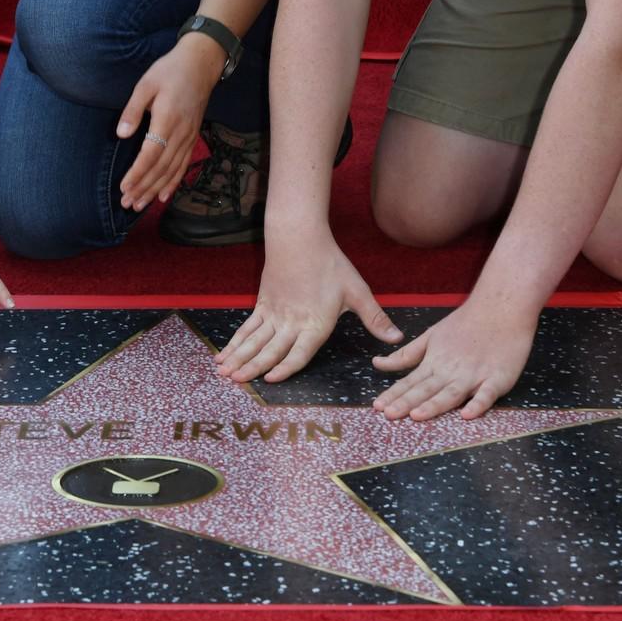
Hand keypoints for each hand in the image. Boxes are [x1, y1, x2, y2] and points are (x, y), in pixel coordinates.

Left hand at [116, 33, 226, 212]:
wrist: (201, 64)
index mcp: (167, 119)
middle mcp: (181, 133)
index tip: (124, 186)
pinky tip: (163, 197)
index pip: (151, 154)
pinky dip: (172, 184)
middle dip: (143, 188)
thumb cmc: (170, 71)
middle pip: (161, 168)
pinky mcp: (192, 139)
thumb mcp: (146, 84)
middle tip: (127, 203)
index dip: (138, 173)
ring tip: (139, 205)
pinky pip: (182, 166)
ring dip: (155, 190)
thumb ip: (133, 110)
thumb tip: (121, 135)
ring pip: (172, 171)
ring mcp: (189, 138)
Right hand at [216, 227, 402, 382]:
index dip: (285, 367)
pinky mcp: (262, 305)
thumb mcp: (357, 292)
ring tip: (224, 373)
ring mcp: (274, 314)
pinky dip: (235, 343)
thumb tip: (397, 337)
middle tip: (236, 383)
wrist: (300, 238)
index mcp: (315, 324)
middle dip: (252, 368)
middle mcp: (291, 323)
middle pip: (269, 350)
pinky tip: (224, 354)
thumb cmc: (330, 264)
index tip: (271, 380)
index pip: (299, 352)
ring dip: (238, 358)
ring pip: (253, 341)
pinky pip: (247, 328)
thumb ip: (375, 318)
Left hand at [372, 300, 537, 420]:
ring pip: (451, 394)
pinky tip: (468, 414)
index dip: (393, 394)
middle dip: (406, 403)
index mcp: (434, 362)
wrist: (501, 308)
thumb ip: (405, 355)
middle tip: (389, 415)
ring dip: (434, 405)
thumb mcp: (430, 336)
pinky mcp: (497, 378)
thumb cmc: (465, 324)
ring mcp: (474, 375)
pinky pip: (487, 394)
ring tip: (417, 415)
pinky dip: (478, 404)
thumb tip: (377, 363)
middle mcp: (451, 371)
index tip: (377, 407)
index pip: (409, 382)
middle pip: (426, 390)